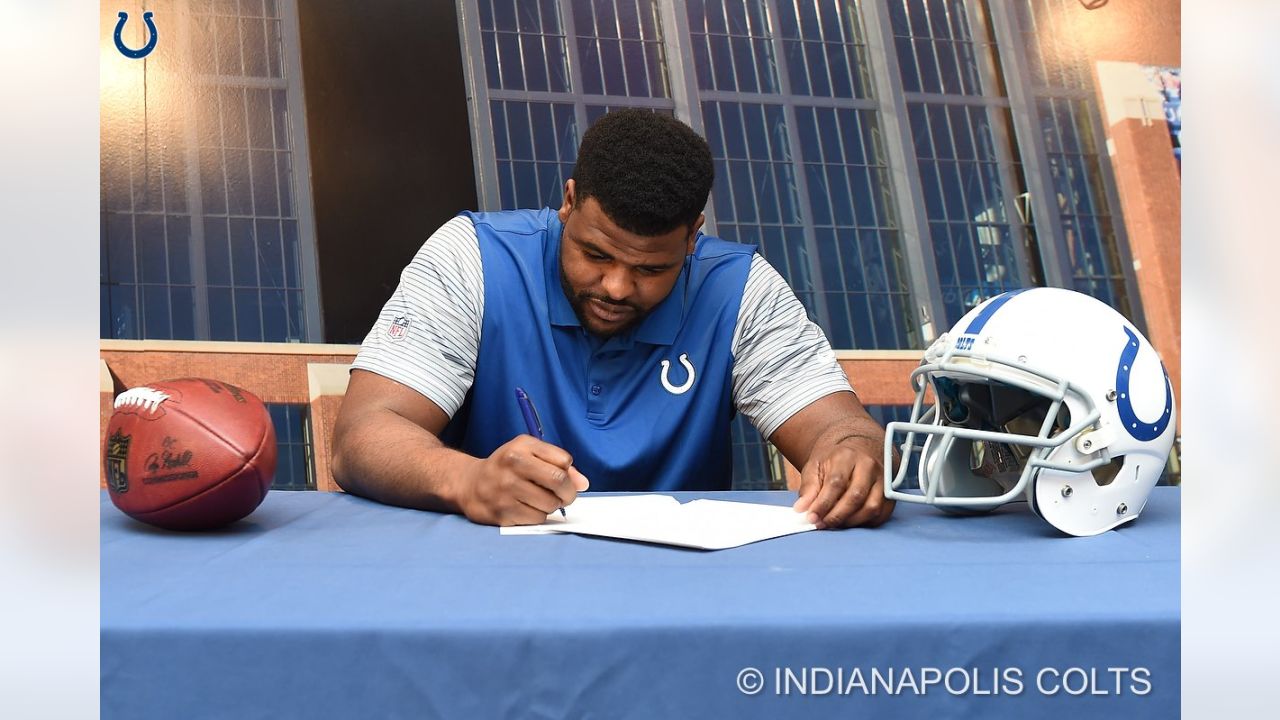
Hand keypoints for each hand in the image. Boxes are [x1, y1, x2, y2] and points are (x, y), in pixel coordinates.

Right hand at [455, 435, 589, 525]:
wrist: (470, 484)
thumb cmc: (507, 467)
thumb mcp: (530, 454)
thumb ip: (559, 465)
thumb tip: (583, 484)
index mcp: (522, 447)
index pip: (563, 461)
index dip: (569, 473)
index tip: (563, 477)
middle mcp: (512, 465)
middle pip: (559, 482)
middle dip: (568, 493)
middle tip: (564, 496)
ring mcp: (505, 489)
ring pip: (550, 504)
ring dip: (551, 506)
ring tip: (540, 500)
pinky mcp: (502, 512)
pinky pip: (536, 519)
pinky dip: (538, 516)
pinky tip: (527, 508)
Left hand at [793, 438, 893, 528]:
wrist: (857, 452)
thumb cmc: (835, 462)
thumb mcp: (816, 467)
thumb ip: (808, 488)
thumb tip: (802, 509)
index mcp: (847, 456)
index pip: (836, 483)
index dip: (823, 504)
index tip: (811, 517)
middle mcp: (869, 466)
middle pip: (855, 497)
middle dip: (836, 516)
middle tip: (821, 524)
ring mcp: (883, 480)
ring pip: (871, 507)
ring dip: (850, 521)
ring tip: (834, 524)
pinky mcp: (890, 494)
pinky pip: (881, 515)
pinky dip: (864, 523)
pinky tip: (849, 522)